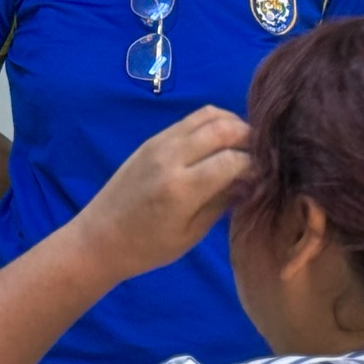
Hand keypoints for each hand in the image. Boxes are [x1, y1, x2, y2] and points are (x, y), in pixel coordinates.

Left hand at [73, 107, 251, 282]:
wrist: (99, 238)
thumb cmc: (147, 247)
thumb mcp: (191, 233)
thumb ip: (223, 202)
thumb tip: (253, 180)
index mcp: (182, 188)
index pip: (234, 159)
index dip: (255, 164)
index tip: (264, 175)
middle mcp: (171, 157)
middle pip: (223, 128)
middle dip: (249, 137)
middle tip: (260, 155)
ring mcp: (159, 144)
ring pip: (207, 115)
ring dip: (232, 124)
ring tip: (242, 146)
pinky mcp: (151, 140)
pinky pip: (189, 120)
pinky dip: (211, 124)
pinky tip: (219, 143)